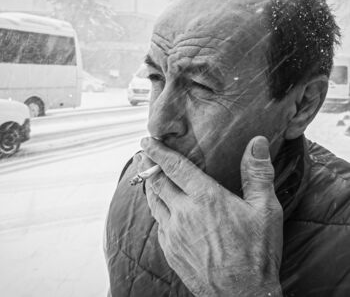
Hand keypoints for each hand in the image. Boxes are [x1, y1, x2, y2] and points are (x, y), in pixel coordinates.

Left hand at [141, 136, 282, 296]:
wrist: (242, 296)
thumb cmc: (256, 252)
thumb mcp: (266, 210)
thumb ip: (258, 173)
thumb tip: (257, 142)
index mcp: (206, 198)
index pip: (175, 167)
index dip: (158, 151)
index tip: (147, 140)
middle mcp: (184, 213)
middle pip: (157, 182)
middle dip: (148, 165)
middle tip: (143, 154)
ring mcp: (174, 233)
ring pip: (153, 202)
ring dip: (149, 186)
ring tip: (147, 176)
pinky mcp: (170, 250)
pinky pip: (158, 223)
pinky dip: (156, 209)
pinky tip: (161, 207)